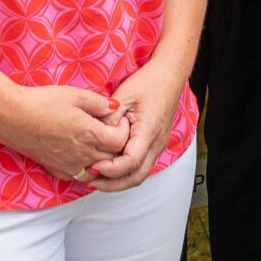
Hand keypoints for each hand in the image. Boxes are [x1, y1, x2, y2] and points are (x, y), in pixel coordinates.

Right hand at [0, 83, 132, 181]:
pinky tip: (81, 155)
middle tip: (111, 129)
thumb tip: (115, 108)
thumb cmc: (41, 103)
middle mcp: (83, 154)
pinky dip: (85, 168)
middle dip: (117, 145)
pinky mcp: (56, 168)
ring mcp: (69, 164)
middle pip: (113, 158)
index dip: (124, 130)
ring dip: (103, 159)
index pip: (121, 141)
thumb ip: (99, 103)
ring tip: (98, 143)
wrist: (12, 117)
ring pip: (97, 170)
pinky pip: (78, 175)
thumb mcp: (75, 95)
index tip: (118, 120)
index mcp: (90, 134)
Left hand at [86, 61, 185, 190]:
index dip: (111, 169)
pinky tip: (109, 168)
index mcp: (149, 130)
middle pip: (137, 177)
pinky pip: (141, 166)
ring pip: (140, 175)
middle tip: (90, 181)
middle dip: (112, 184)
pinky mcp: (155, 145)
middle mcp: (157, 143)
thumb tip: (95, 137)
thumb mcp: (123, 95)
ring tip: (97, 179)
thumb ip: (109, 118)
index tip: (93, 166)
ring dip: (118, 182)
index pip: (131, 161)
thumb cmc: (148, 82)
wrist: (170, 76)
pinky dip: (125, 173)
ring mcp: (158, 146)